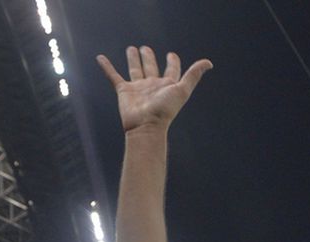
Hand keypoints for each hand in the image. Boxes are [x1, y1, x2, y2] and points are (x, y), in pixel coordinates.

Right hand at [97, 45, 211, 134]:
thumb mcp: (182, 90)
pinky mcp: (123, 91)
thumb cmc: (165, 110)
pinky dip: (107, 67)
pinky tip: (100, 57)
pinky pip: (113, 76)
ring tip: (131, 49)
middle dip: (149, 58)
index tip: (172, 55)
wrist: (146, 126)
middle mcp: (152, 86)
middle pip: (151, 68)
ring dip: (133, 60)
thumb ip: (193, 75)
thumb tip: (209, 63)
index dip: (173, 62)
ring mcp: (137, 88)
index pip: (171, 70)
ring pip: (135, 70)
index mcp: (167, 85)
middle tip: (145, 48)